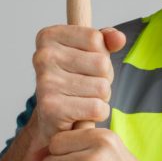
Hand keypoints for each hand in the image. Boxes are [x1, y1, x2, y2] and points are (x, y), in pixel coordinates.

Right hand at [29, 25, 126, 150]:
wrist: (51, 123)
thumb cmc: (72, 83)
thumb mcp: (89, 54)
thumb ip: (106, 40)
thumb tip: (119, 38)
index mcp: (48, 37)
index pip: (96, 38)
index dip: (100, 55)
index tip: (85, 65)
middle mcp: (42, 57)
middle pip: (102, 63)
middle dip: (103, 78)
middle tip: (86, 87)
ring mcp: (45, 82)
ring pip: (102, 87)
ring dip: (100, 97)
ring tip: (83, 100)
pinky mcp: (52, 108)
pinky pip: (97, 107)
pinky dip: (98, 114)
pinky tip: (82, 114)